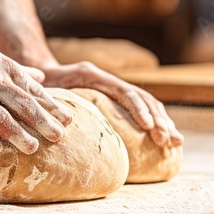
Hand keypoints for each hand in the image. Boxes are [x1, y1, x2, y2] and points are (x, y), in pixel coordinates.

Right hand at [0, 35, 74, 155]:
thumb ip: (19, 72)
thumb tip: (44, 79)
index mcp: (5, 70)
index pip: (34, 92)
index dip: (52, 107)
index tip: (69, 121)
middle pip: (23, 105)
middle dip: (43, 122)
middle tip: (59, 137)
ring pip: (0, 118)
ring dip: (18, 134)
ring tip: (33, 148)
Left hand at [39, 61, 183, 146]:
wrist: (39, 70)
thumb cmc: (38, 82)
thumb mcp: (42, 88)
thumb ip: (51, 100)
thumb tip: (61, 121)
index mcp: (93, 75)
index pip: (124, 92)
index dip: (139, 109)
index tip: (150, 128)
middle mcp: (107, 80)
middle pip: (141, 98)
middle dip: (158, 120)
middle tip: (168, 141)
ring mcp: (114, 89)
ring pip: (146, 103)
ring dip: (163, 122)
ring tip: (175, 143)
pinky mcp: (115, 99)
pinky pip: (141, 110)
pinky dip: (156, 123)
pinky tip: (167, 138)